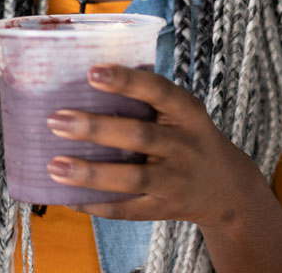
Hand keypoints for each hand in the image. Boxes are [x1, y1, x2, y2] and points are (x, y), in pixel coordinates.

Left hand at [45, 64, 262, 229]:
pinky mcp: (164, 209)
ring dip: (90, 172)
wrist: (227, 188)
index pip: (158, 90)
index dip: (126, 80)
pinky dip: (96, 204)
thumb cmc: (189, 136)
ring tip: (54, 165)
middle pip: (138, 135)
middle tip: (56, 120)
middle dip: (95, 128)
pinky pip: (127, 209)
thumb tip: (86, 78)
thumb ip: (147, 97)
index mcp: (187, 112)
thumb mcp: (183, 111)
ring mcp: (175, 180)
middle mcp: (183, 145)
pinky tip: (67, 197)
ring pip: (131, 177)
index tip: (92, 72)